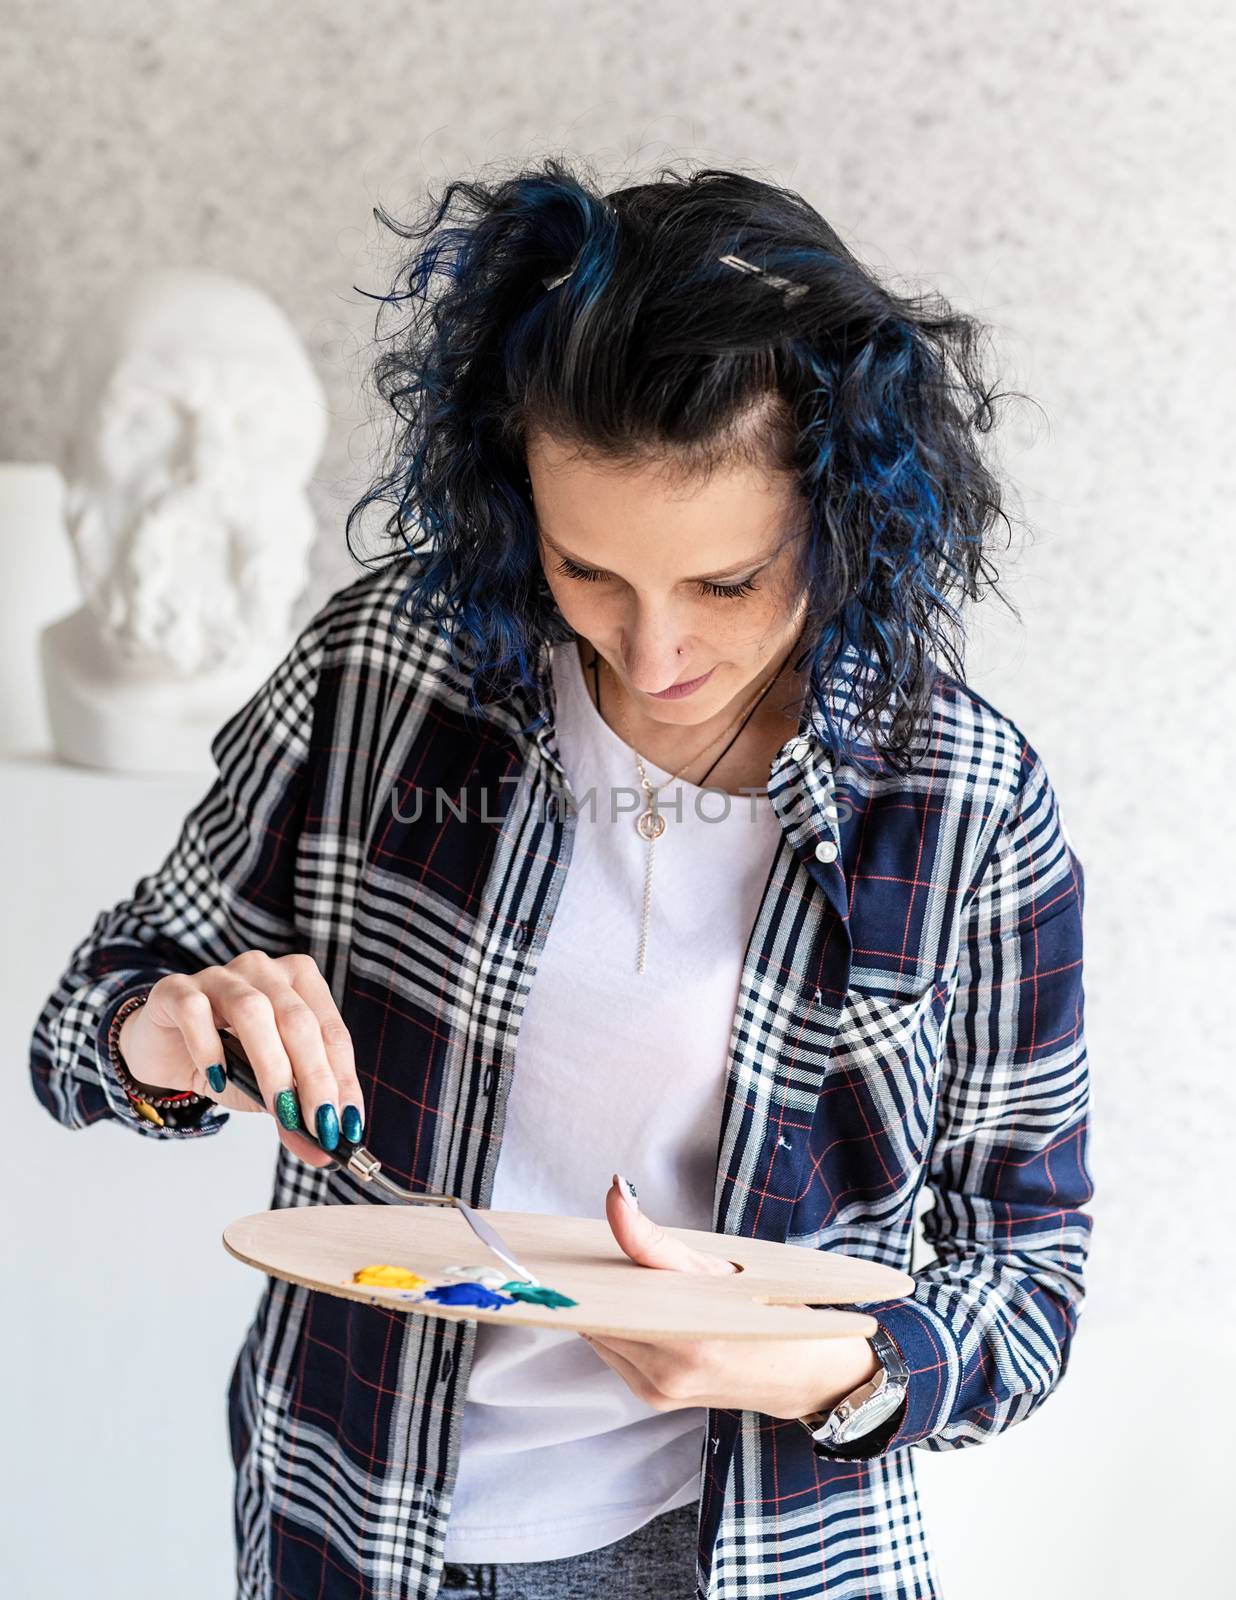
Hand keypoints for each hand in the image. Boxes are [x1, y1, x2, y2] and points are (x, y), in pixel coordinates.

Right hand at [116, 951, 363, 1168]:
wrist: (164, 1051)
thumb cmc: (226, 1062)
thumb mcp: (267, 1091)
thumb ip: (296, 1116)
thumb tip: (323, 1151)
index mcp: (300, 983)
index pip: (332, 1032)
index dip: (344, 1079)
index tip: (348, 1124)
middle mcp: (264, 970)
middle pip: (299, 1021)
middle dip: (315, 1078)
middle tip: (320, 1124)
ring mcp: (220, 975)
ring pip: (255, 1012)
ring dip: (273, 1066)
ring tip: (279, 1110)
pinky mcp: (176, 990)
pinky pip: (195, 1011)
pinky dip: (209, 1046)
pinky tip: (218, 1078)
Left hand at [581, 1175, 880, 1419]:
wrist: (804, 1373)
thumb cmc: (769, 1311)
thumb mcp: (715, 1268)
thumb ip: (653, 1239)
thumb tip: (615, 1195)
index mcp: (685, 1341)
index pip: (602, 1306)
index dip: (581, 1275)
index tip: (565, 1248)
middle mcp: (665, 1374)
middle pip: (598, 1319)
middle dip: (596, 1285)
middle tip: (595, 1251)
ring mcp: (657, 1391)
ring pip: (602, 1336)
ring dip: (605, 1306)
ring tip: (623, 1276)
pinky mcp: (653, 1398)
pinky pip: (615, 1352)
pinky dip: (617, 1326)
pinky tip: (635, 1305)